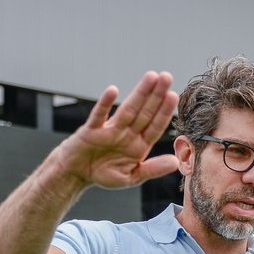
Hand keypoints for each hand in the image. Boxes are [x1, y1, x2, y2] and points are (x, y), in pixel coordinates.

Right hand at [57, 70, 179, 189]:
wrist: (77, 173)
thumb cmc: (104, 173)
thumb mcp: (132, 177)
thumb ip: (152, 169)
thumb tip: (176, 162)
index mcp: (139, 145)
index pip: (155, 126)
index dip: (165, 112)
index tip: (174, 96)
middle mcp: (127, 134)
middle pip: (145, 112)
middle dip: (156, 95)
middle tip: (167, 76)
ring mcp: (110, 130)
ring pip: (128, 109)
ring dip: (139, 93)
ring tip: (151, 77)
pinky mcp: (91, 130)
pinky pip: (99, 115)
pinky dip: (105, 103)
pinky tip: (113, 91)